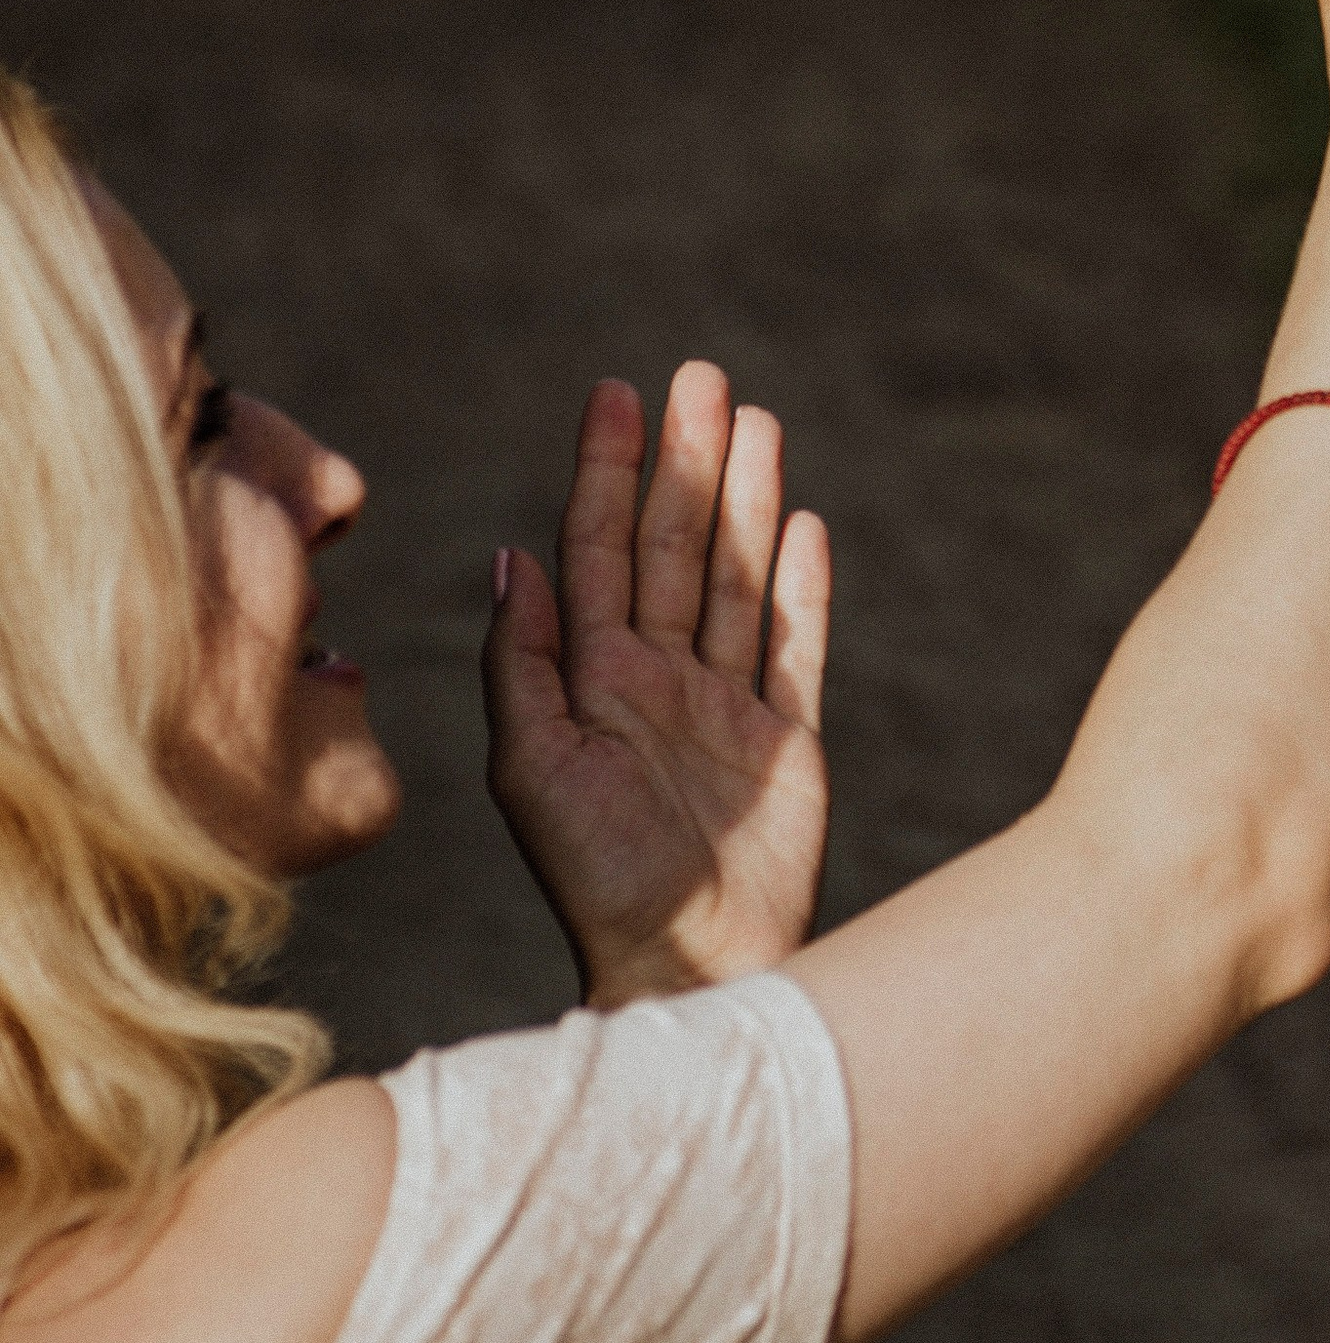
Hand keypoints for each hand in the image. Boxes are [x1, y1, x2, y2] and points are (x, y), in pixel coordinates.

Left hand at [485, 364, 831, 1005]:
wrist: (686, 963)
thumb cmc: (596, 879)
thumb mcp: (532, 767)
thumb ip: (524, 661)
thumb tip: (512, 557)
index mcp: (591, 679)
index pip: (600, 550)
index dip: (609, 472)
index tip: (616, 394)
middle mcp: (657, 679)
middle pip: (677, 547)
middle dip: (688, 462)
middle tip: (701, 379)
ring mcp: (726, 707)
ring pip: (738, 578)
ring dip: (748, 501)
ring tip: (758, 424)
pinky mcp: (787, 741)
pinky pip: (797, 645)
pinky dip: (803, 587)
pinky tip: (805, 527)